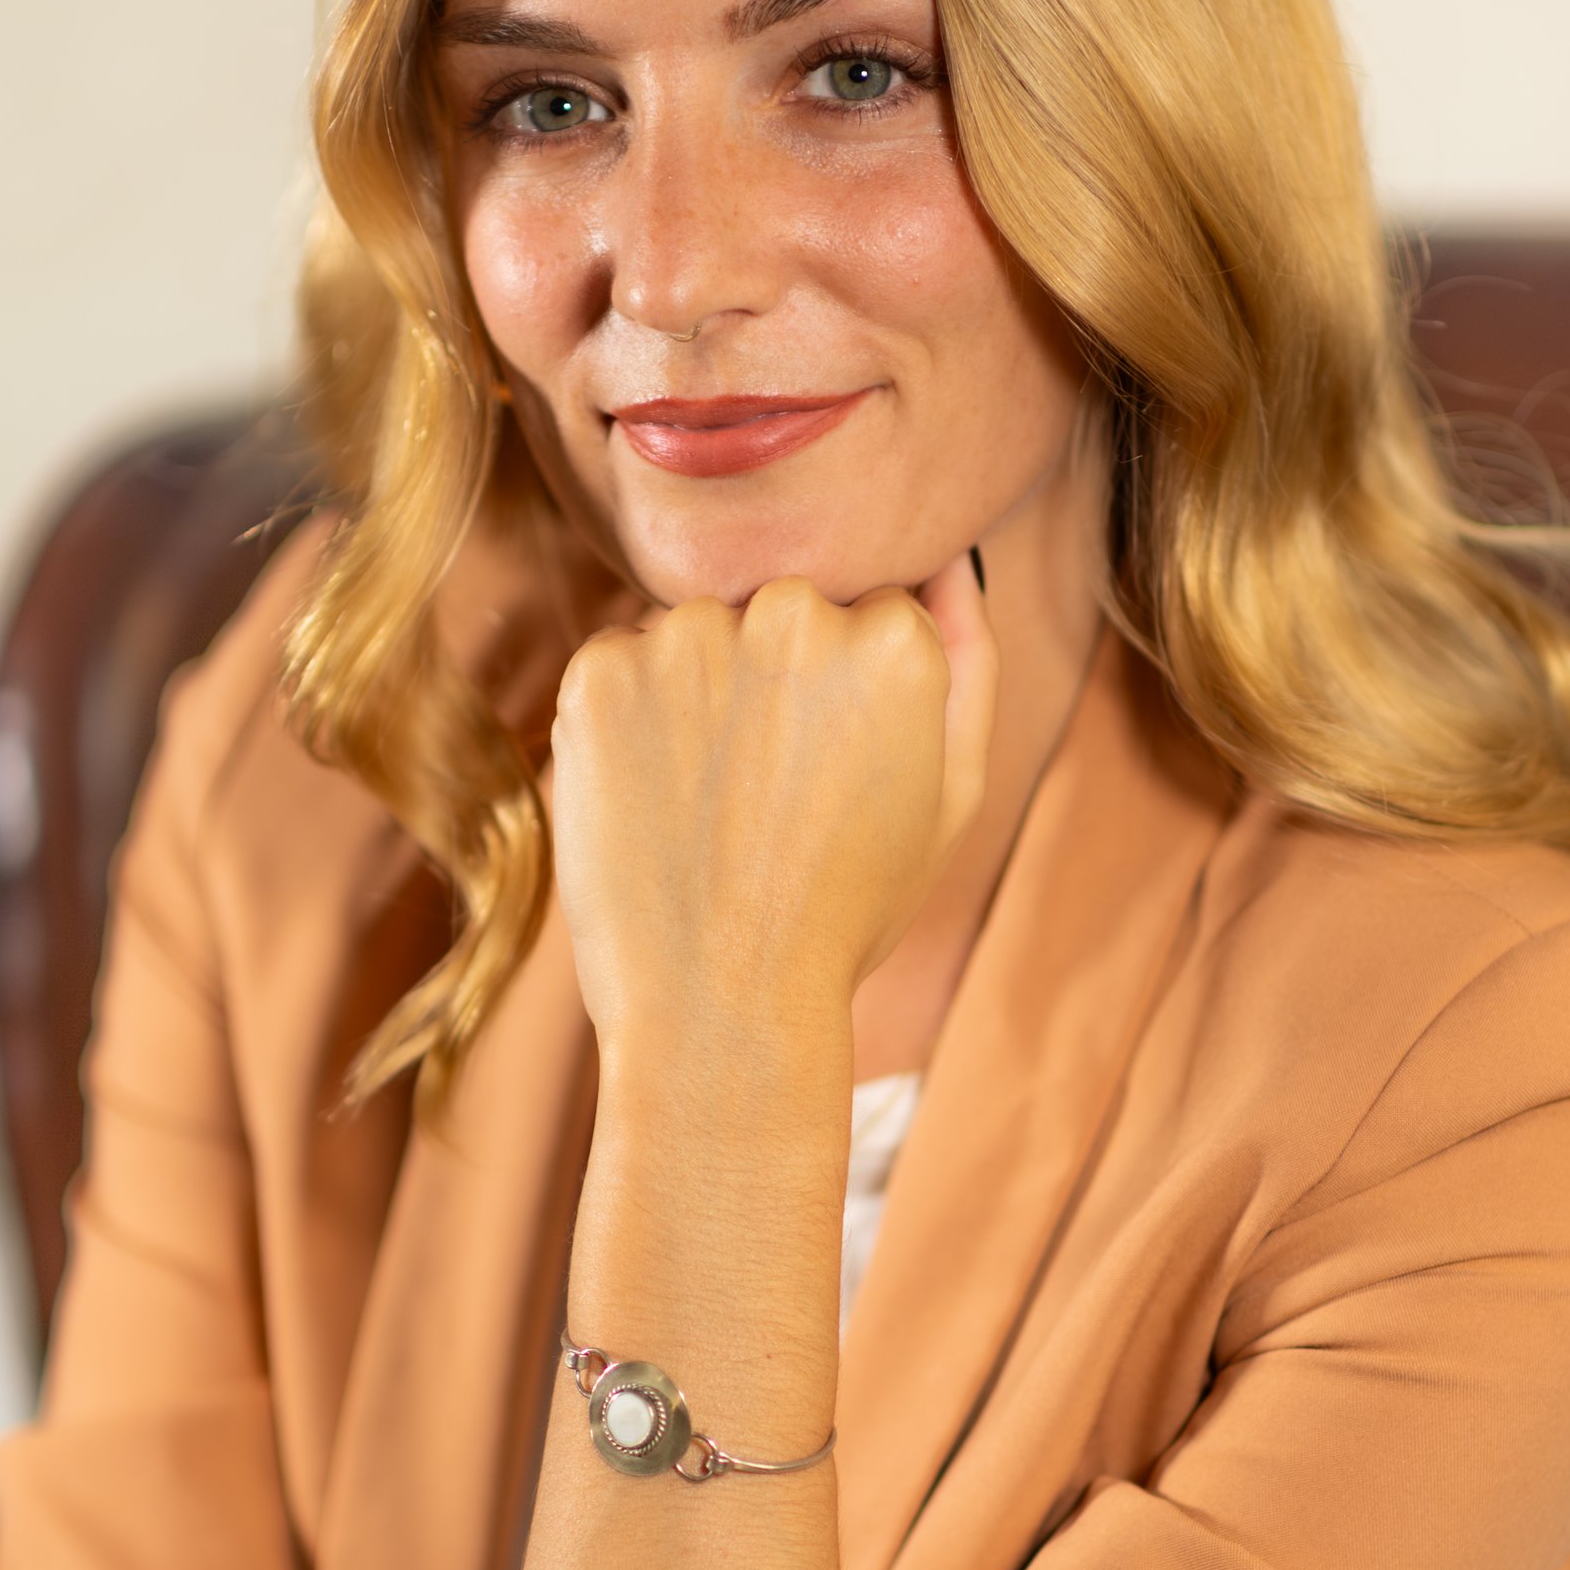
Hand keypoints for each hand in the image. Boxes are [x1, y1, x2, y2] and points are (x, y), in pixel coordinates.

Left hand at [550, 557, 996, 1057]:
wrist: (720, 1006)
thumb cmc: (847, 912)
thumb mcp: (950, 796)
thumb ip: (967, 661)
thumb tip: (946, 563)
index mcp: (893, 640)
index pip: (867, 610)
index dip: (847, 695)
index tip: (832, 770)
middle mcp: (795, 614)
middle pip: (780, 608)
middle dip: (773, 679)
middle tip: (767, 796)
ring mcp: (690, 638)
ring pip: (696, 633)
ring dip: (698, 693)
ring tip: (709, 807)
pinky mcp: (602, 671)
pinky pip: (620, 663)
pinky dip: (628, 720)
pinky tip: (654, 802)